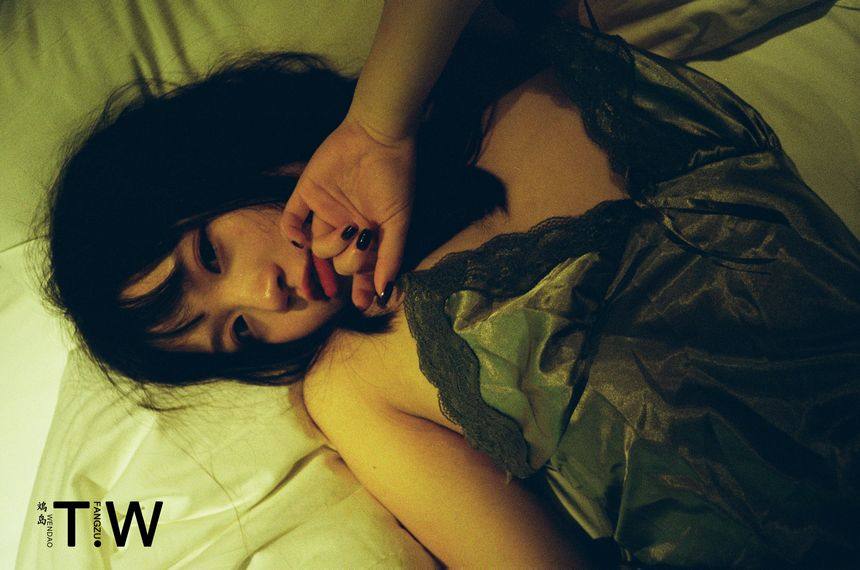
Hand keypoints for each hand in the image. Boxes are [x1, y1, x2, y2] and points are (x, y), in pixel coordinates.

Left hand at [280, 114, 414, 309]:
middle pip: (338, 263)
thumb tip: (385, 293)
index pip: (360, 270)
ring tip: (348, 229)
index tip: (362, 303)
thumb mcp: (398, 222)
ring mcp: (325, 212)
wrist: (378, 137)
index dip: (361, 288)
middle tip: (362, 242)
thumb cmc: (395, 179)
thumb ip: (390, 257)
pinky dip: (291, 233)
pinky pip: (290, 220)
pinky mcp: (306, 194)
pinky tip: (301, 238)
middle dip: (349, 260)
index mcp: (369, 236)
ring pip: (316, 248)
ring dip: (329, 246)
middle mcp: (346, 228)